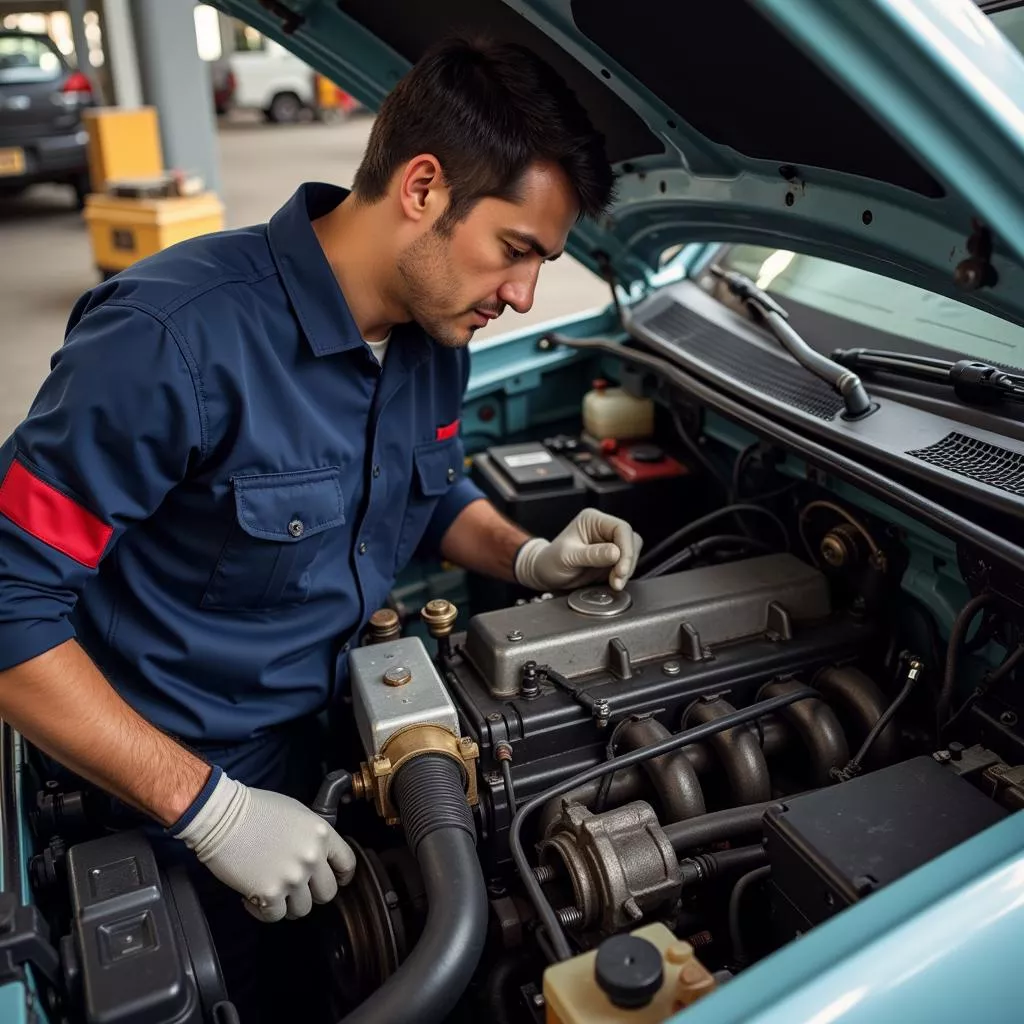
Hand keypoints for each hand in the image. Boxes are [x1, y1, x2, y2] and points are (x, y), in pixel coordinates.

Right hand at [174, 769, 355, 921]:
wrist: (223, 817)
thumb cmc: (257, 809)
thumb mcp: (298, 813)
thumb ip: (313, 836)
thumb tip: (319, 856)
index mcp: (322, 834)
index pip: (347, 863)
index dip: (342, 875)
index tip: (335, 879)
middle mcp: (312, 857)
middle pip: (327, 893)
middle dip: (313, 892)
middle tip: (296, 887)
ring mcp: (292, 877)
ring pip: (303, 909)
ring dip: (288, 904)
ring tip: (273, 891)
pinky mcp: (269, 893)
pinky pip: (275, 916)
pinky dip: (264, 911)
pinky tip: (253, 898)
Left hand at [514, 508, 642, 592]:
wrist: (544, 575)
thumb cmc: (550, 561)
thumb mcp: (568, 557)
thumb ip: (592, 555)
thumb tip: (615, 553)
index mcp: (593, 520)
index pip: (621, 528)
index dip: (626, 549)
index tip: (621, 568)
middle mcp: (603, 529)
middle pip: (630, 541)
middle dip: (627, 562)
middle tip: (617, 580)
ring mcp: (608, 544)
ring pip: (631, 553)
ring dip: (626, 570)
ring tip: (614, 583)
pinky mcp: (611, 559)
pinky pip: (626, 565)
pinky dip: (623, 576)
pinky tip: (613, 583)